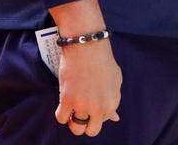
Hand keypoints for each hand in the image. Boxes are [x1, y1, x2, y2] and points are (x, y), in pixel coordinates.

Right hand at [50, 0, 120, 136]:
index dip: (97, 113)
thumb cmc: (102, 61)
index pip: (104, 120)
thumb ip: (113, 100)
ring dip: (73, 121)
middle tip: (82, 111)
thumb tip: (115, 118)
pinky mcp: (67, 100)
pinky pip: (62, 119)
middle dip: (86, 124)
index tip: (92, 104)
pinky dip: (62, 114)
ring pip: (76, 128)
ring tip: (73, 109)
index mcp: (113, 102)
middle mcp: (99, 107)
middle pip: (92, 130)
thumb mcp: (115, 80)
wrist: (87, 46)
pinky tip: (64, 104)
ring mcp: (83, 105)